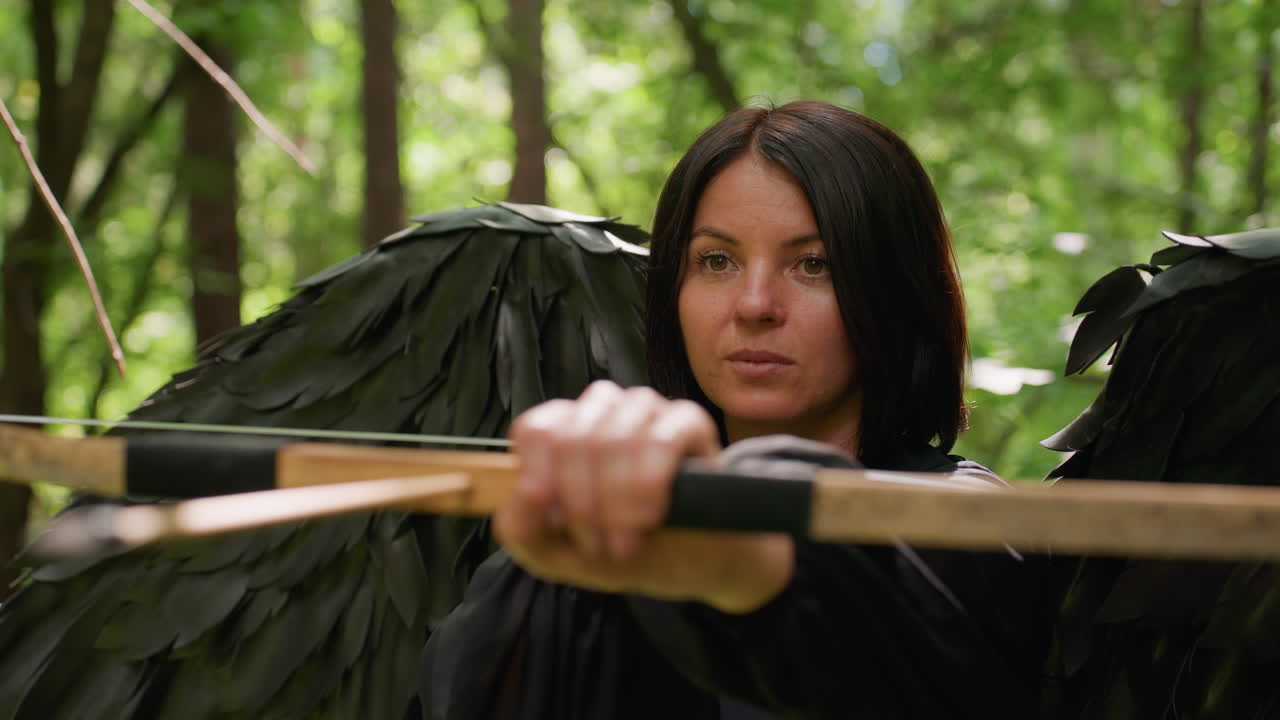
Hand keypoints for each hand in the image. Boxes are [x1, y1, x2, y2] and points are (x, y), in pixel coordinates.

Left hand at [494, 381, 793, 612]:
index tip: (555, 520)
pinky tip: (650, 519)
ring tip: (625, 543)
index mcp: (566, 430)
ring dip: (615, 502)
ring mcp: (648, 411)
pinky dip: (647, 486)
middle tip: (598, 546)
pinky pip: (659, 439)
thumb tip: (523, 494)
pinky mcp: (689, 422)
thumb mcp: (559, 555)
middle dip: (582, 504)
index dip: (540, 478)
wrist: (694, 563)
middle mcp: (605, 410)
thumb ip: (522, 530)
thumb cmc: (625, 548)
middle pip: (572, 438)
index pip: (537, 429)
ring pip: (614, 437)